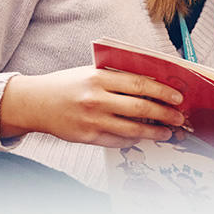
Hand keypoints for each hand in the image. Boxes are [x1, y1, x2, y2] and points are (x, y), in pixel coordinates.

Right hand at [0, 66, 185, 147]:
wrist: (36, 102)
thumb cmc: (68, 84)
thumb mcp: (92, 72)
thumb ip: (118, 77)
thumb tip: (152, 84)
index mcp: (100, 77)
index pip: (140, 84)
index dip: (162, 91)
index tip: (177, 97)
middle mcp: (97, 98)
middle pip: (140, 108)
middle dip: (164, 114)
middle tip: (177, 118)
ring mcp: (92, 119)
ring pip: (132, 129)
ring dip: (153, 132)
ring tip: (166, 133)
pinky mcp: (87, 136)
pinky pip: (117, 141)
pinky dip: (133, 140)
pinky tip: (141, 137)